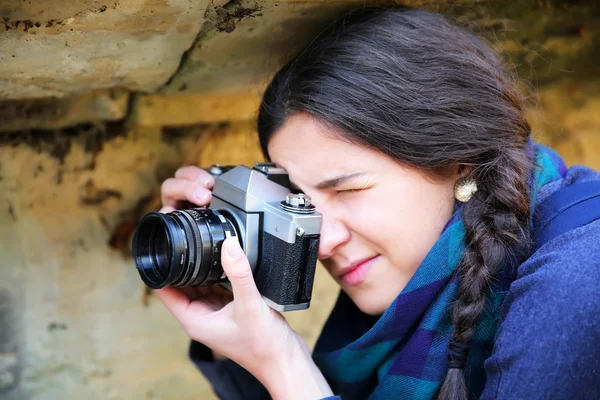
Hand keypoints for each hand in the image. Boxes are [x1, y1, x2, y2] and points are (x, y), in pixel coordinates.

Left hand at [155, 165, 332, 398]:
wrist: (285, 361)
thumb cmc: (264, 345)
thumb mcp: (250, 305)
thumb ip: (239, 273)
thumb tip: (229, 244)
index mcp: (195, 320)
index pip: (166, 291)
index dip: (162, 268)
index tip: (164, 246)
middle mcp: (202, 317)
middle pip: (183, 284)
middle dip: (184, 263)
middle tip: (189, 238)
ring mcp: (216, 314)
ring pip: (202, 284)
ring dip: (204, 268)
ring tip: (209, 246)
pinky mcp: (231, 310)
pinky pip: (220, 287)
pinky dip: (221, 275)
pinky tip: (229, 261)